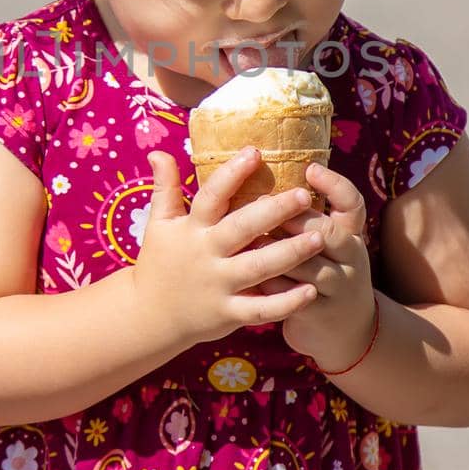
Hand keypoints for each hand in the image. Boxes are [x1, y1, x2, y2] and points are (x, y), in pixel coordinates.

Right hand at [135, 146, 326, 346]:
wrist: (148, 317)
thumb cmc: (159, 263)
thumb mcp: (158, 224)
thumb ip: (164, 188)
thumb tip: (158, 152)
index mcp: (192, 229)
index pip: (212, 196)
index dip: (232, 174)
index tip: (255, 152)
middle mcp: (206, 255)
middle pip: (242, 229)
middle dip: (274, 212)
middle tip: (304, 195)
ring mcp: (218, 285)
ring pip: (258, 268)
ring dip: (290, 253)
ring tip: (319, 238)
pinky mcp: (228, 314)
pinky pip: (260, 309)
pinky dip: (286, 303)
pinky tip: (311, 290)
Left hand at [255, 162, 376, 370]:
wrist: (347, 335)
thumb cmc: (326, 276)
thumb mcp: (330, 247)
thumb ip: (309, 219)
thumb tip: (268, 181)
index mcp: (351, 236)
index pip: (352, 203)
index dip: (334, 185)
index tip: (309, 168)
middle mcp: (350, 259)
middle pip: (326, 231)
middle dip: (292, 217)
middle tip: (257, 202)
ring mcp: (338, 288)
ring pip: (305, 264)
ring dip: (272, 249)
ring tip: (244, 235)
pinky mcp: (319, 313)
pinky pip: (289, 295)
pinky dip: (268, 283)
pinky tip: (245, 273)